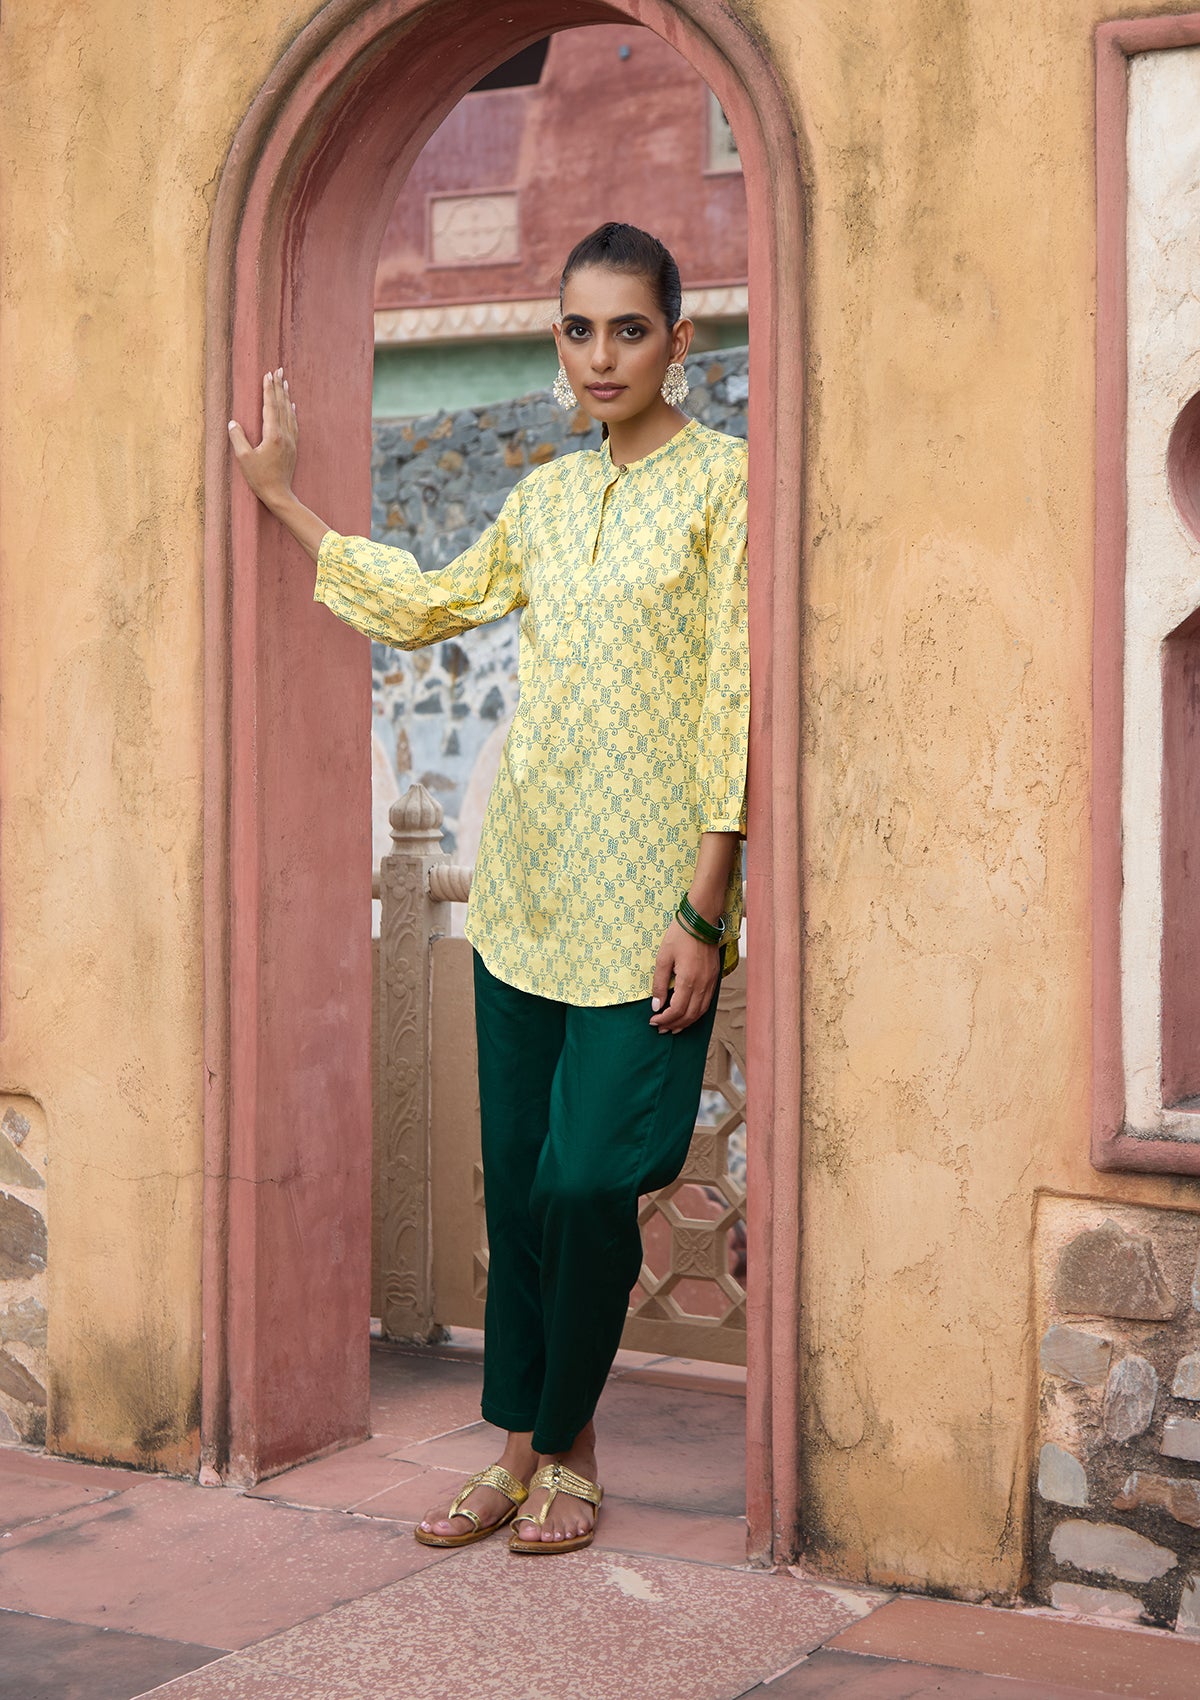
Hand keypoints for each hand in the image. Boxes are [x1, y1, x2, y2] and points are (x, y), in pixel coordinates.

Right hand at [228, 368, 297, 509]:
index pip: (270, 406)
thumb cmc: (260, 478)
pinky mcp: (293, 447)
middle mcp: (284, 435)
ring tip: (285, 382)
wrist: (279, 495)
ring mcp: (291, 441)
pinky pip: (293, 424)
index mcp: (273, 435)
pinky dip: (292, 412)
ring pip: (289, 413)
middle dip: (279, 386)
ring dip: (286, 396)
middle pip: (281, 405)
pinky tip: (291, 406)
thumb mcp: (244, 459)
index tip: (268, 374)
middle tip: (279, 370)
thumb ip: (238, 438)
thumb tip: (232, 423)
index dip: (268, 389)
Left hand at [649, 917, 719, 1033]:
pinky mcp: (714, 978)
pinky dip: (696, 1014)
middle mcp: (702, 985)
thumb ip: (659, 983)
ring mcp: (710, 982)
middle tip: (660, 1029)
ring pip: (700, 1012)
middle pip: (689, 1016)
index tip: (653, 1021)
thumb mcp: (663, 958)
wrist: (701, 920)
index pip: (677, 1011)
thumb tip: (656, 1005)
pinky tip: (687, 1014)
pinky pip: (706, 1003)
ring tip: (673, 1027)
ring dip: (686, 1023)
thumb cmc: (680, 935)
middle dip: (674, 1025)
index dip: (664, 1019)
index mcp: (688, 980)